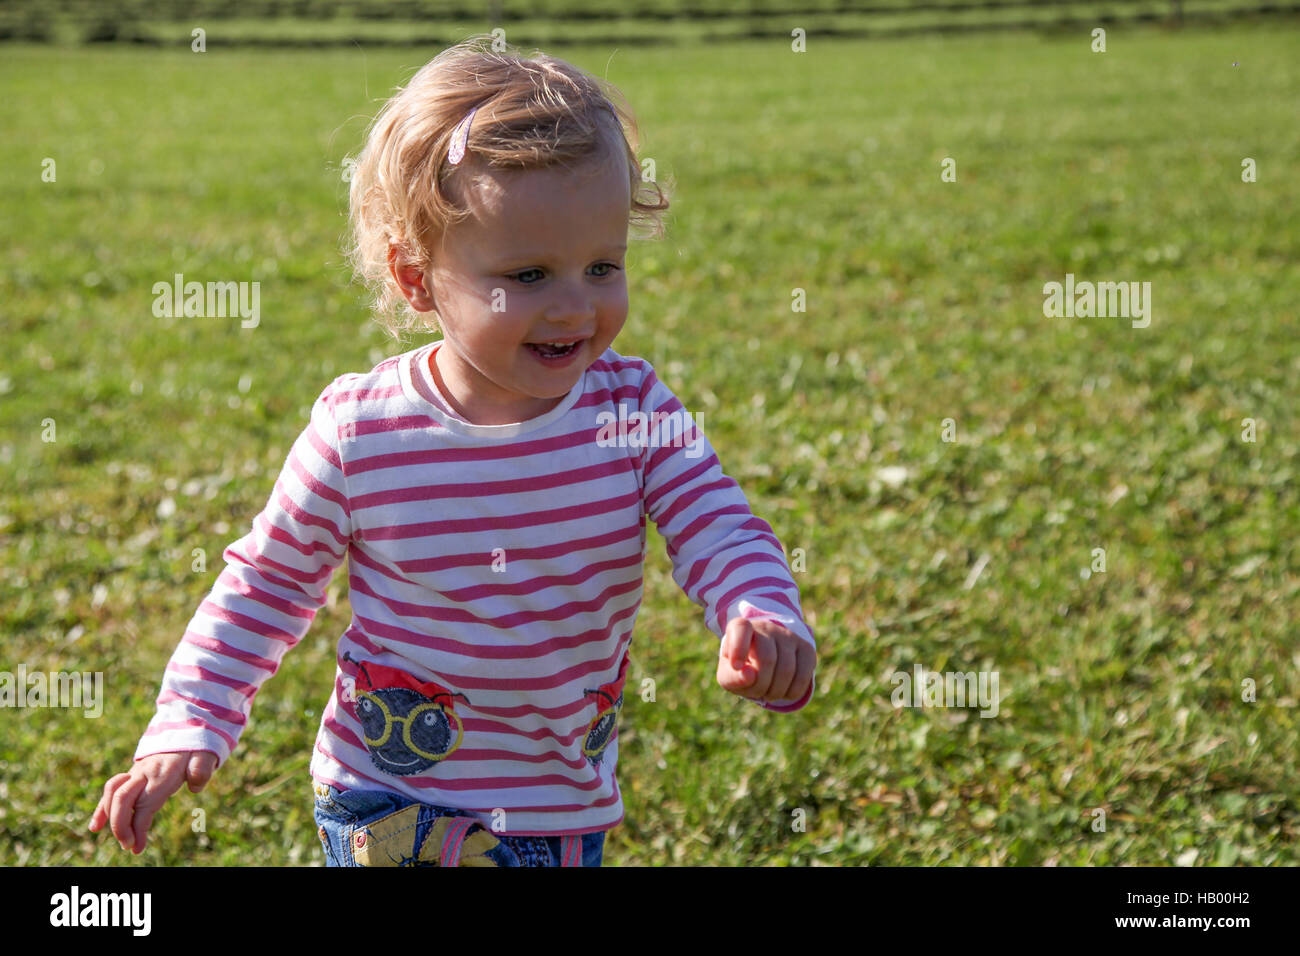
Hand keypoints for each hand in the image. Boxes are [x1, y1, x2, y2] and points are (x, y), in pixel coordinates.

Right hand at [89, 751, 217, 853]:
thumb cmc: (195, 747)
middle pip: (123, 799)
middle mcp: (143, 774)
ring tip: (120, 841)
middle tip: (129, 846)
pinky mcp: (132, 776)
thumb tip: (195, 787)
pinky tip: (95, 827)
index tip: (138, 848)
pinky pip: (111, 791)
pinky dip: (102, 809)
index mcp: (161, 774)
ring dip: (110, 819)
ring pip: (112, 795)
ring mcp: (135, 774)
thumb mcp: (204, 755)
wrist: (184, 729)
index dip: (138, 827)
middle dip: (120, 826)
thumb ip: (201, 769)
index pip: (143, 804)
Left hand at [717, 616, 815, 703]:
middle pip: (767, 658)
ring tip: (768, 693)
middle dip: (760, 685)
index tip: (735, 666)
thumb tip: (750, 676)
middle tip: (757, 692)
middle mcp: (766, 627)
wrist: (763, 660)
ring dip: (775, 692)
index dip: (738, 648)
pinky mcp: (806, 648)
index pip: (741, 629)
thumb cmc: (742, 668)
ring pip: (787, 669)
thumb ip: (732, 678)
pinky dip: (792, 693)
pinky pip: (803, 676)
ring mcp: (788, 635)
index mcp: (740, 628)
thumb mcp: (728, 674)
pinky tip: (783, 692)